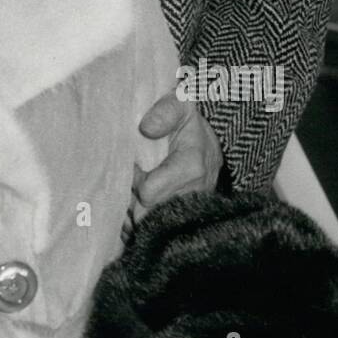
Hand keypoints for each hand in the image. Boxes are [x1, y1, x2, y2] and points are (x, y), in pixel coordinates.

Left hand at [132, 90, 222, 215]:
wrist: (208, 145)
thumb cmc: (188, 123)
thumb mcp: (181, 104)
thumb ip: (165, 110)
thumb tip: (146, 128)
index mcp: (191, 166)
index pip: (148, 192)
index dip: (134, 180)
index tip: (134, 166)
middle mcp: (193, 194)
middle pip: (146, 215)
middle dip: (131, 199)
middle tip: (129, 180)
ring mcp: (191, 212)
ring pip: (148, 226)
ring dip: (133, 211)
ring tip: (132, 190)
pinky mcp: (185, 222)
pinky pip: (154, 233)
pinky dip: (140, 223)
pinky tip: (137, 204)